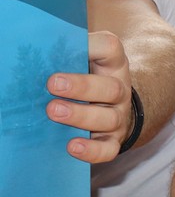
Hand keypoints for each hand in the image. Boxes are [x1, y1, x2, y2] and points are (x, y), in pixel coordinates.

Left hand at [46, 31, 133, 163]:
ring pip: (108, 118)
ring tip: (53, 111)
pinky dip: (91, 150)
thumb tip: (32, 47)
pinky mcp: (113, 140)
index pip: (110, 48)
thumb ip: (65, 54)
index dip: (92, 46)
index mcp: (111, 64)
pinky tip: (71, 146)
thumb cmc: (85, 79)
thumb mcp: (82, 61)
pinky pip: (109, 149)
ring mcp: (118, 117)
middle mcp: (119, 90)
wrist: (110, 108)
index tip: (68, 47)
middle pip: (110, 87)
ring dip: (81, 115)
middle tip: (53, 85)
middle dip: (82, 87)